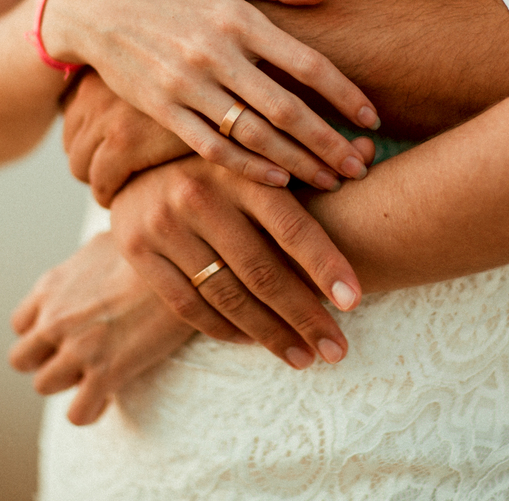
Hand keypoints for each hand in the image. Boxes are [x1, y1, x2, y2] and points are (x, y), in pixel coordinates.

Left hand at [8, 232, 231, 424]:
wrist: (185, 265)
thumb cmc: (153, 245)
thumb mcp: (107, 240)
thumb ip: (87, 259)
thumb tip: (95, 256)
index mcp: (51, 287)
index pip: (19, 324)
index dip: (41, 332)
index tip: (67, 333)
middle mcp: (55, 319)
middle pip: (22, 359)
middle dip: (47, 360)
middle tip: (79, 357)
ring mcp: (77, 348)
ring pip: (44, 385)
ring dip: (69, 384)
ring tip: (98, 374)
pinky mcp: (105, 373)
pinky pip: (78, 413)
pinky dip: (90, 410)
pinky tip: (110, 396)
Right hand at [45, 0, 379, 189]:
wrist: (92, 5)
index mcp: (237, 17)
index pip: (305, 63)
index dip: (343, 94)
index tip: (371, 119)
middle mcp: (214, 54)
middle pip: (285, 110)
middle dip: (329, 143)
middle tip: (361, 166)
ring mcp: (186, 86)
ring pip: (253, 136)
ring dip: (297, 163)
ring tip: (331, 181)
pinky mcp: (162, 110)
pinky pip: (211, 147)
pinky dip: (247, 168)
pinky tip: (280, 182)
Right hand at [108, 145, 372, 369]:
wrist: (137, 163)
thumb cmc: (222, 166)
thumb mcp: (259, 158)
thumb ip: (311, 162)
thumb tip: (372, 151)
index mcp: (241, 171)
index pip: (292, 227)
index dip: (326, 266)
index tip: (355, 303)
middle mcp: (198, 194)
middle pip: (262, 272)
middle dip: (305, 317)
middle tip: (337, 350)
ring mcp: (163, 224)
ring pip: (227, 296)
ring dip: (270, 334)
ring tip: (304, 357)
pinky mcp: (137, 251)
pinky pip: (188, 306)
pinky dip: (225, 329)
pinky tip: (254, 342)